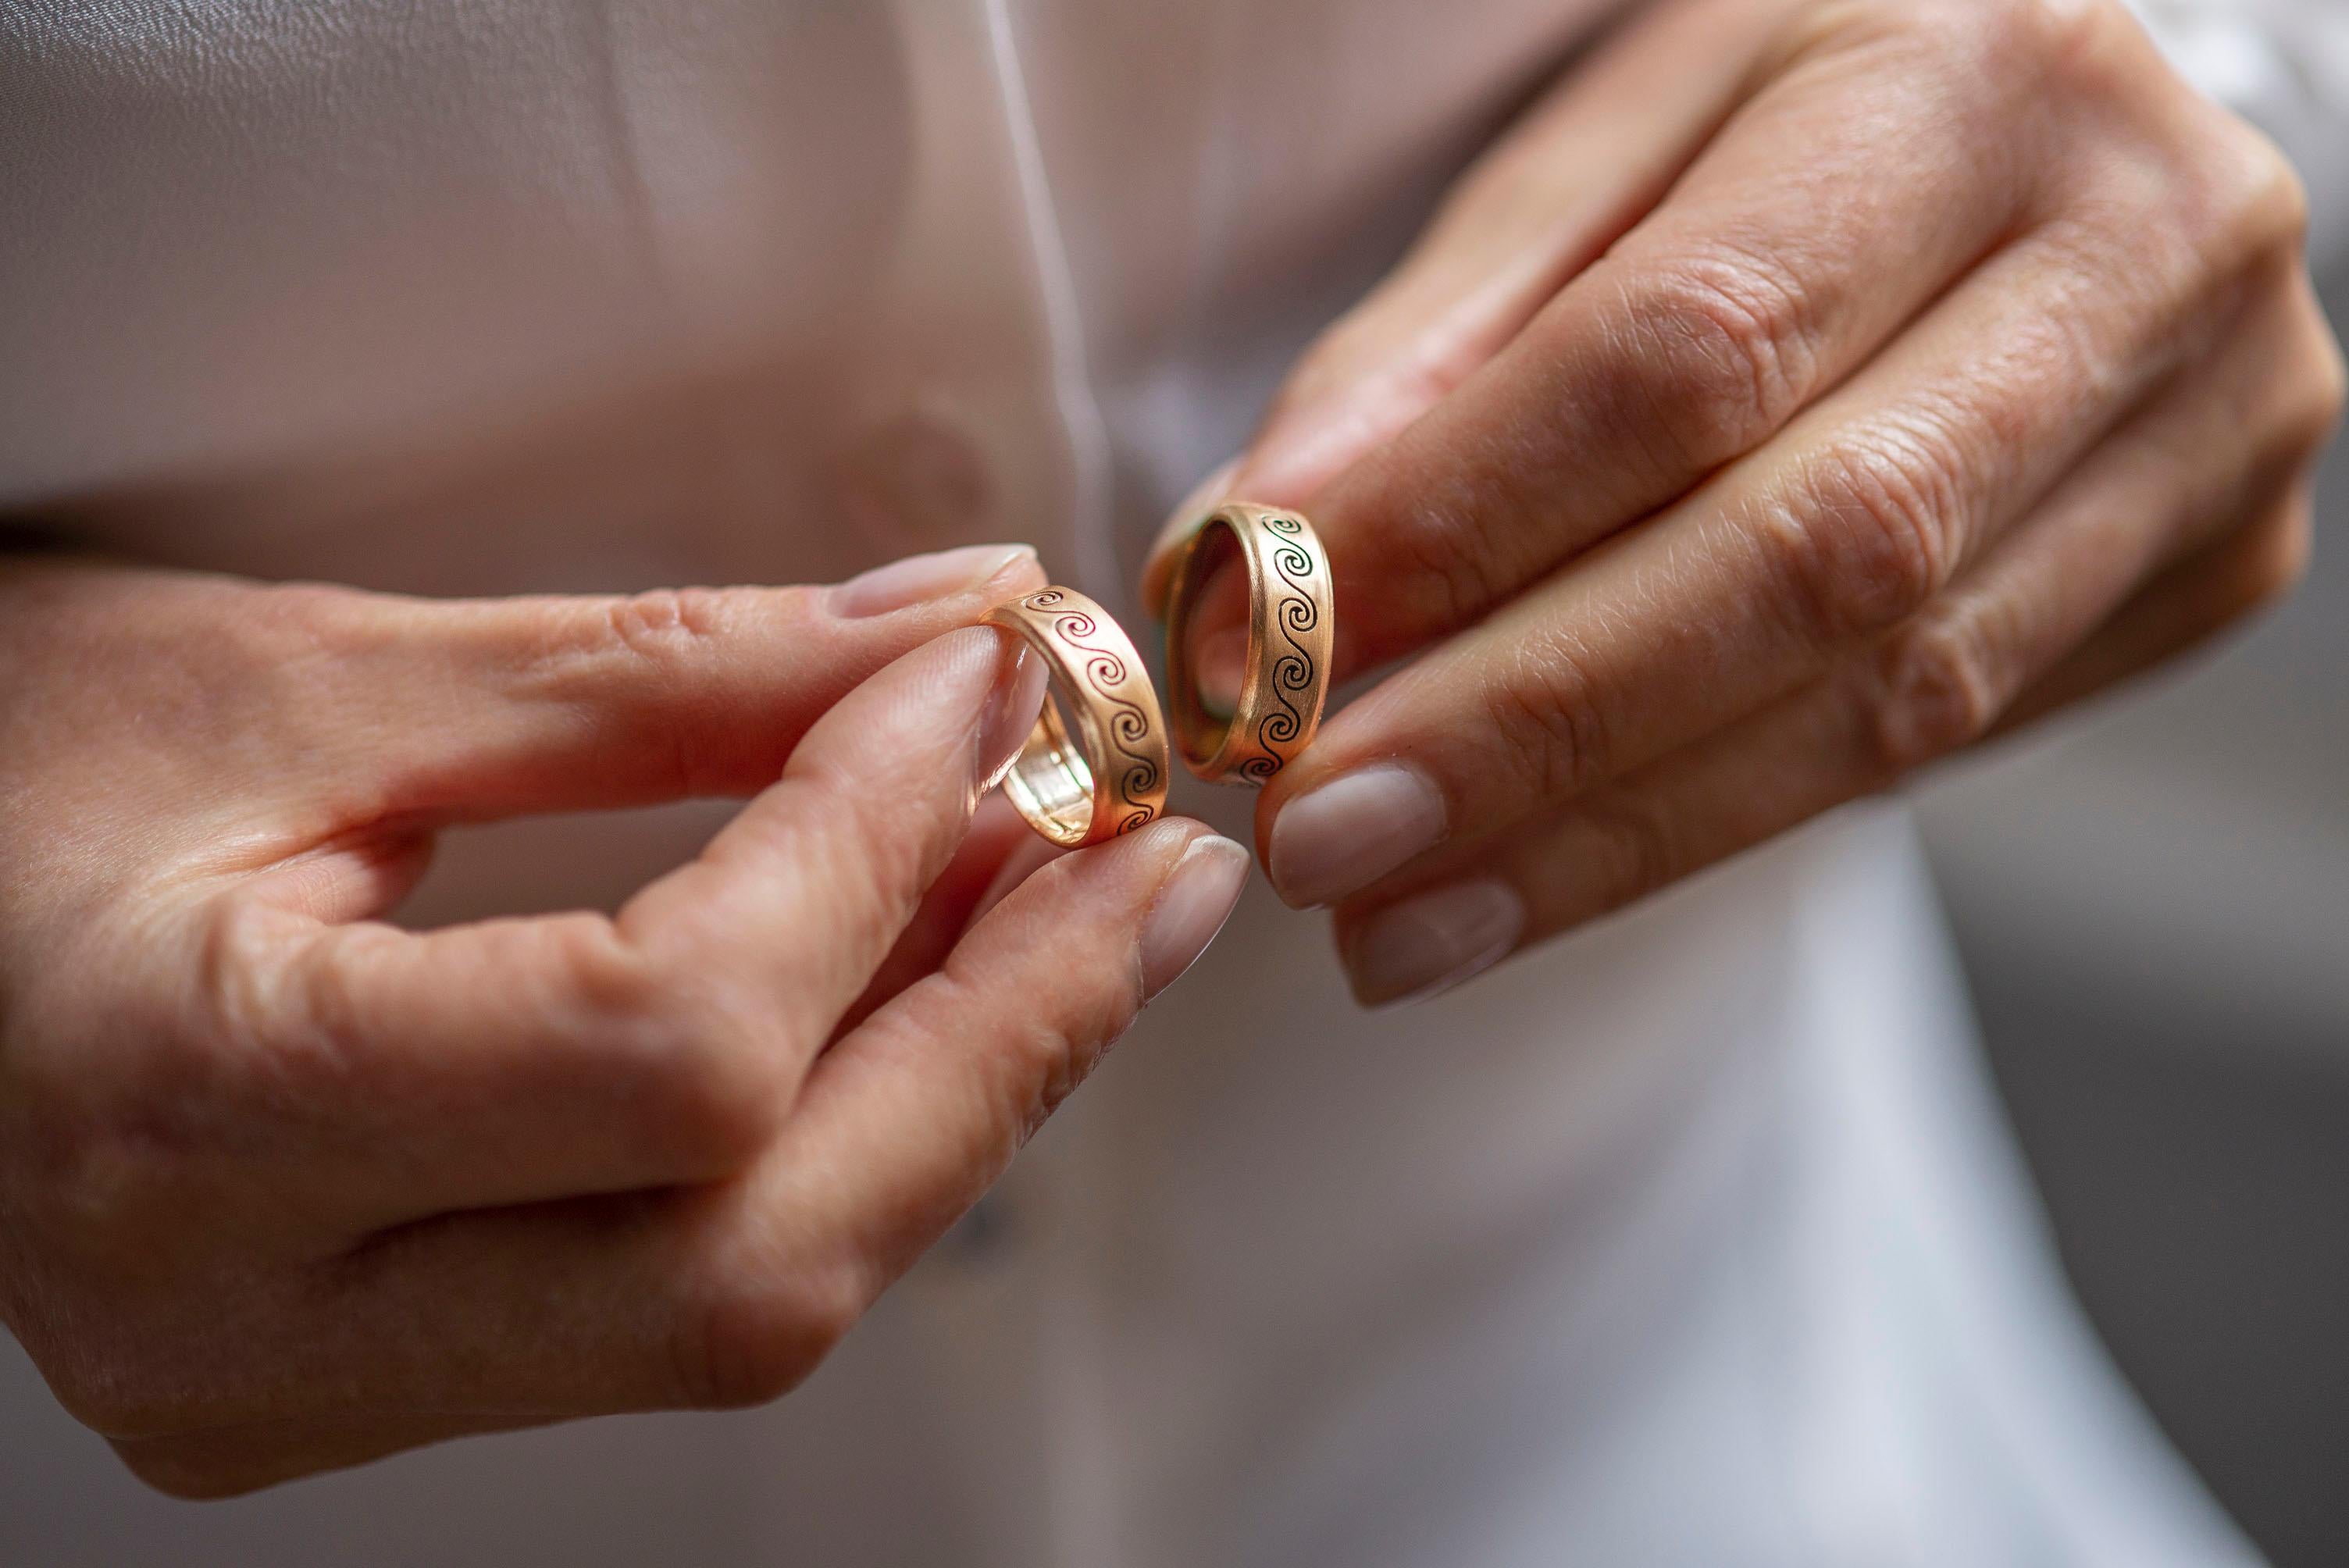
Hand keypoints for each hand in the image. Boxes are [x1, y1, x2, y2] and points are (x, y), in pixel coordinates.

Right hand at [0, 545, 1246, 1494]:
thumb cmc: (15, 761)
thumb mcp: (324, 678)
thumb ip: (661, 676)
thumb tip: (955, 638)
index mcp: (192, 1109)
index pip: (665, 1043)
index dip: (870, 856)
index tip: (991, 693)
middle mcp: (247, 1323)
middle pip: (750, 1255)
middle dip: (997, 1042)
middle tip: (1147, 869)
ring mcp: (309, 1391)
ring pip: (741, 1306)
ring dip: (951, 1098)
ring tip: (1084, 914)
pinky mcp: (369, 1384)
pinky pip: (681, 1299)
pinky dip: (840, 1144)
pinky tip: (937, 1000)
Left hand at [1148, 0, 2343, 1003]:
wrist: (2049, 141)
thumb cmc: (1793, 116)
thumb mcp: (1604, 148)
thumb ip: (1435, 345)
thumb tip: (1256, 549)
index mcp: (1978, 75)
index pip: (1692, 349)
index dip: (1469, 522)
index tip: (1269, 652)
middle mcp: (2145, 250)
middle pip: (1807, 556)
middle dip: (1530, 729)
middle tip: (1315, 840)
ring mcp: (2213, 429)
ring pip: (1882, 700)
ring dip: (1603, 838)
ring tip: (1394, 917)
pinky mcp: (2210, 570)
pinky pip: (1927, 747)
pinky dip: (1707, 827)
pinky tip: (1537, 882)